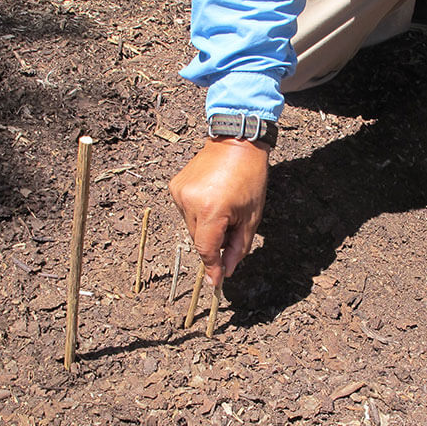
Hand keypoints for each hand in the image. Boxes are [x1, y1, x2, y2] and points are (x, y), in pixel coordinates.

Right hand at [169, 137, 269, 285]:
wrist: (236, 142)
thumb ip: (238, 248)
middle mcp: (190, 202)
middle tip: (231, 228)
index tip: (215, 282)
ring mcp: (180, 193)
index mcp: (212, 211)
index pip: (207, 250)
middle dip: (214, 242)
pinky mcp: (175, 186)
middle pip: (199, 239)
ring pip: (191, 226)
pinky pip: (185, 211)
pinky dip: (198, 212)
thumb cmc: (250, 179)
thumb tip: (226, 271)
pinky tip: (211, 198)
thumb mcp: (251, 218)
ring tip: (223, 207)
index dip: (212, 267)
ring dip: (205, 226)